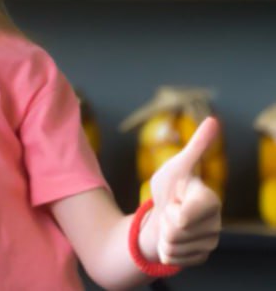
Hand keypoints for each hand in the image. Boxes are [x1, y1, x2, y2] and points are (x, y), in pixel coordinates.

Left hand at [140, 116, 221, 266]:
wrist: (162, 213)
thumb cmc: (171, 187)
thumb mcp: (177, 165)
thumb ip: (197, 146)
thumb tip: (214, 120)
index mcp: (211, 201)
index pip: (184, 217)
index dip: (172, 210)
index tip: (176, 200)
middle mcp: (215, 224)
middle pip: (174, 231)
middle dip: (164, 220)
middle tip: (171, 210)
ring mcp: (208, 243)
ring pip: (171, 246)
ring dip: (163, 234)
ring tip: (170, 223)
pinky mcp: (199, 258)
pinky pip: (170, 258)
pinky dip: (163, 249)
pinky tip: (171, 239)